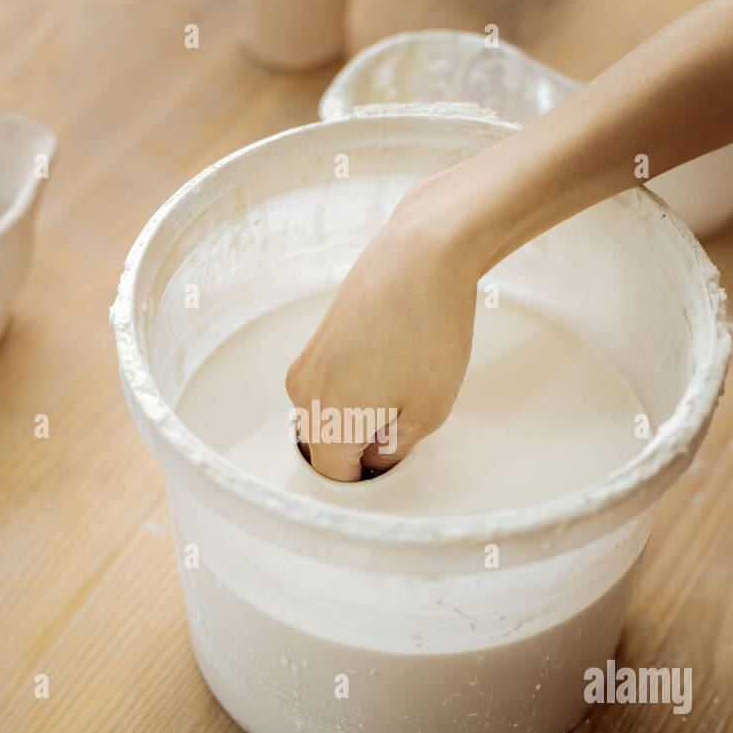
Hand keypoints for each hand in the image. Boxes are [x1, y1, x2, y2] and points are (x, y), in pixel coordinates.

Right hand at [285, 182, 484, 480]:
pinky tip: (392, 364)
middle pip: (324, 446)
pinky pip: (329, 381)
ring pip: (326, 412)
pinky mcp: (317, 338)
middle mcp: (304, 394)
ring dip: (357, 414)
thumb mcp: (428, 411)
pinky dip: (354, 385)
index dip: (369, 476)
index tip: (394, 463)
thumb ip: (394, 449)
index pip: (335, 477)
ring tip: (403, 387)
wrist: (420, 255)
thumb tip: (378, 457)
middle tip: (405, 426)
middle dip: (359, 447)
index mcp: (327, 422)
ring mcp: (307, 362)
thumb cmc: (428, 329)